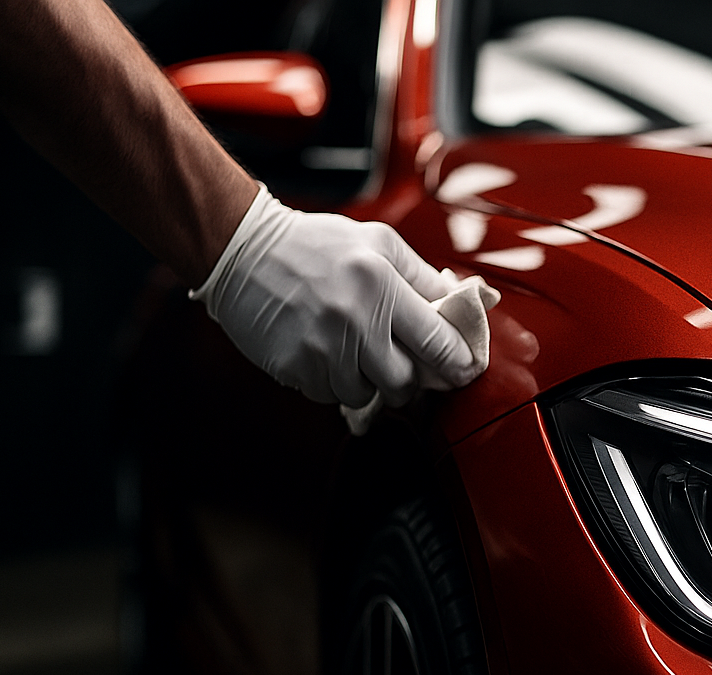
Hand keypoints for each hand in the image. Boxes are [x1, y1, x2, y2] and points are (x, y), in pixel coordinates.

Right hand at [190, 185, 480, 406]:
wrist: (240, 249)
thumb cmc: (315, 245)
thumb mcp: (378, 242)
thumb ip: (425, 276)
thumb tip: (471, 300)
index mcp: (382, 284)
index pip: (439, 342)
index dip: (458, 363)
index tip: (464, 369)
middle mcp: (355, 320)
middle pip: (406, 382)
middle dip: (407, 378)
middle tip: (397, 359)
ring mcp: (322, 348)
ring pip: (367, 395)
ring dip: (367, 381)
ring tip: (352, 349)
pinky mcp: (294, 367)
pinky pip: (330, 395)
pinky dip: (333, 381)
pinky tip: (323, 351)